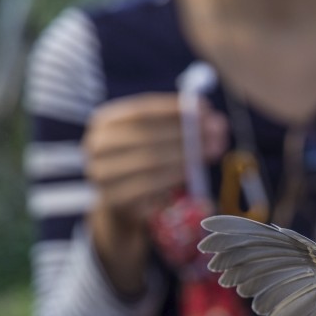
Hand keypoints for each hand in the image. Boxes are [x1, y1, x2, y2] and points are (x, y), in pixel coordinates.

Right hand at [82, 93, 227, 293]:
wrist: (119, 206)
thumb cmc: (142, 162)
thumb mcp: (154, 139)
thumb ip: (177, 123)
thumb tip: (208, 113)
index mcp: (104, 122)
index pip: (142, 110)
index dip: (176, 109)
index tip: (207, 109)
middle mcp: (96, 146)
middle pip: (147, 135)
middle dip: (186, 132)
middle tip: (218, 133)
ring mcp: (102, 176)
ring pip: (149, 162)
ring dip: (186, 155)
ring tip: (213, 150)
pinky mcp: (114, 201)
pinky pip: (149, 188)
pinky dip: (174, 178)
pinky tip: (193, 173)